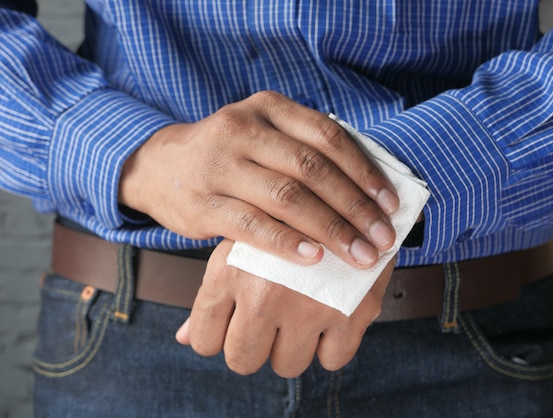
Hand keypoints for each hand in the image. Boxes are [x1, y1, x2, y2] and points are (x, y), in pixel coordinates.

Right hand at [120, 91, 398, 267]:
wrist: (159, 166)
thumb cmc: (229, 155)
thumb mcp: (263, 134)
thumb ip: (306, 151)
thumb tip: (369, 189)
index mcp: (268, 108)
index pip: (327, 136)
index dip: (364, 170)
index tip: (390, 203)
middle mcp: (243, 130)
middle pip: (311, 169)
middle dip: (355, 207)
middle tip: (383, 238)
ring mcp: (220, 165)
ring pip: (286, 197)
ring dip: (330, 229)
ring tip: (359, 255)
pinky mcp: (204, 203)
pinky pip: (252, 225)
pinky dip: (287, 242)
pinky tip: (314, 258)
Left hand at [175, 239, 395, 377]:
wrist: (347, 190)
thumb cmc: (284, 221)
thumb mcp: (240, 246)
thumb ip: (212, 297)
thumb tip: (184, 338)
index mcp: (229, 272)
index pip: (204, 340)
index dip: (217, 338)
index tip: (233, 326)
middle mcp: (264, 295)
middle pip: (242, 360)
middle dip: (253, 347)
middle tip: (269, 323)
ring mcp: (308, 307)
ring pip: (287, 365)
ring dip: (292, 347)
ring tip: (301, 312)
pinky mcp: (350, 313)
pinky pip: (332, 360)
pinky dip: (332, 345)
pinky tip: (330, 315)